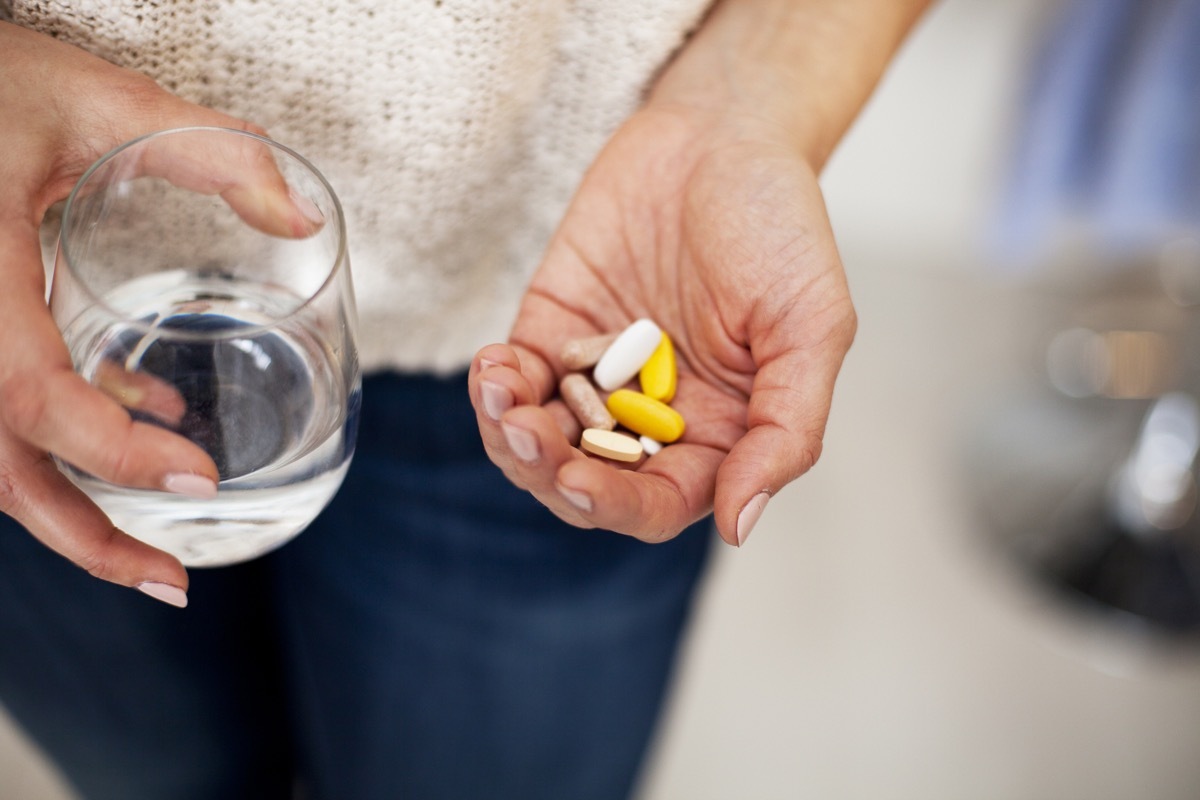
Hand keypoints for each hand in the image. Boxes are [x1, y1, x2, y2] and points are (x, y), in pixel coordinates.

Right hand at [0, 22, 314, 602]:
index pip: (22, 390)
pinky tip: (145, 424)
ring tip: (159, 548)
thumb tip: (304, 222)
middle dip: (81, 535)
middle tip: (172, 583)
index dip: (107, 449)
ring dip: (73, 507)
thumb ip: (212, 151)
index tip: (200, 479)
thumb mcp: (100, 97)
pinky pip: (3, 412)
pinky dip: (71, 440)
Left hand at [469, 103, 855, 546]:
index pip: (659, 501)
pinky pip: (516, 380)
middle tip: (526, 435)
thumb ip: (785, 430)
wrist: (721, 133)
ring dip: (510, 435)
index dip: (616, 503)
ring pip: (540, 443)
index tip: (577, 480)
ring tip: (500, 394)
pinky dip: (495, 384)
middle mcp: (653, 417)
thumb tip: (740, 526)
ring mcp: (598, 377)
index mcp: (718, 433)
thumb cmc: (780, 226)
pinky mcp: (554, 331)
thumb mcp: (811, 328)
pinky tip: (492, 365)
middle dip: (547, 471)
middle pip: (586, 483)